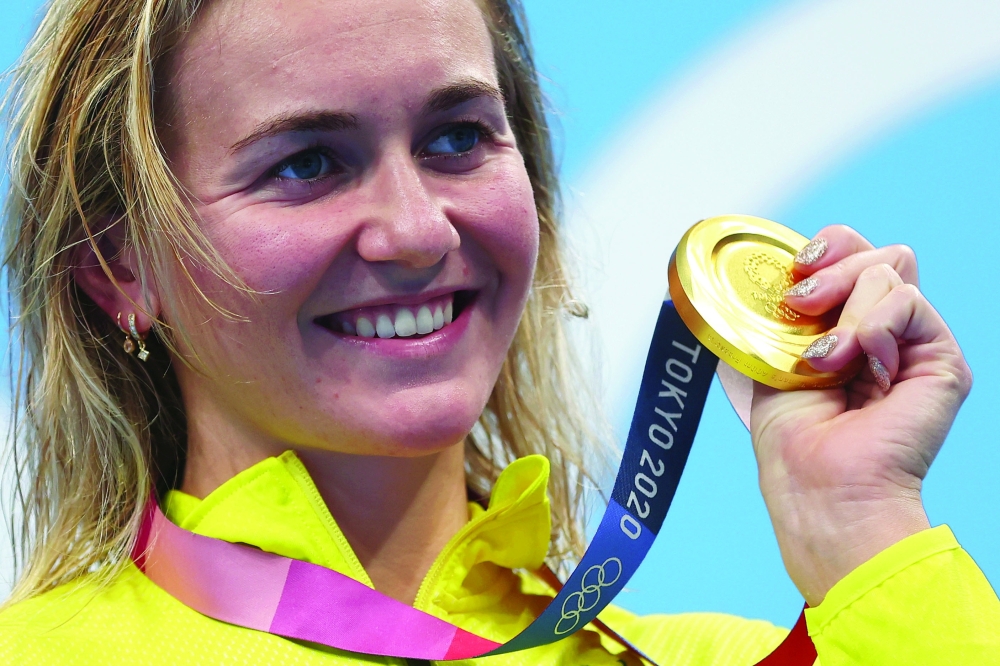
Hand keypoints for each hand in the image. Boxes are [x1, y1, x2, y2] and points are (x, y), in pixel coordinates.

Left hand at [749, 225, 972, 605]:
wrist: (819, 483)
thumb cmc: (793, 439)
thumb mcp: (776, 357)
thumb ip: (786, 311)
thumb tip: (777, 273)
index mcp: (845, 325)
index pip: (851, 254)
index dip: (826, 248)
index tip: (795, 270)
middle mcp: (883, 329)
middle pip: (874, 252)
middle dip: (831, 267)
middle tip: (800, 305)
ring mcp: (912, 342)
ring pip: (888, 270)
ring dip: (843, 312)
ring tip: (825, 360)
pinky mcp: (940, 359)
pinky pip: (909, 302)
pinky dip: (872, 326)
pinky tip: (856, 362)